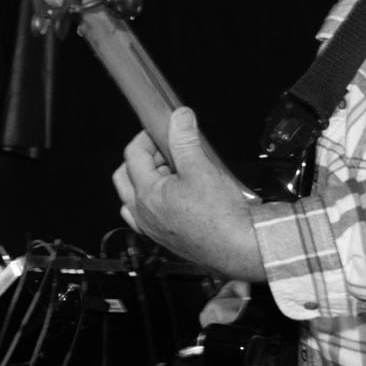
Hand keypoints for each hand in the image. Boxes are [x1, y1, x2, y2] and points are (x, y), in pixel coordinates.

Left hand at [112, 108, 270, 282]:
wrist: (240, 248)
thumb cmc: (222, 217)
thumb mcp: (202, 168)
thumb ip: (185, 139)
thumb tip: (179, 118)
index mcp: (146, 194)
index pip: (133, 155)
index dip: (146, 137)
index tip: (161, 130)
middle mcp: (143, 214)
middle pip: (125, 176)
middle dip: (144, 158)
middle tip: (165, 150)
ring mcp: (152, 229)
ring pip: (133, 199)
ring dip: (147, 181)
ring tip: (173, 173)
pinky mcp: (165, 239)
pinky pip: (147, 217)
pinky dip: (155, 202)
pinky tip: (177, 196)